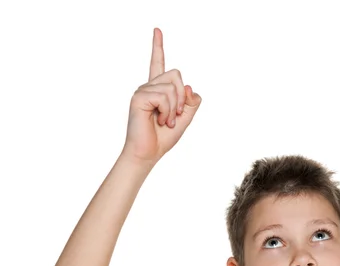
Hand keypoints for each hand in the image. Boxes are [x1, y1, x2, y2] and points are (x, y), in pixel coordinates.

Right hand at [123, 28, 201, 163]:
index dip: (157, 46)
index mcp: (158, 90)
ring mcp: (142, 90)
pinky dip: (168, 111)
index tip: (157, 30)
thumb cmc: (163, 137)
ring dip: (175, 108)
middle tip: (175, 116)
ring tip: (165, 121)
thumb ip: (191, 102)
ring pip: (173, 86)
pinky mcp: (139, 97)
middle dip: (182, 97)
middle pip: (176, 74)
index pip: (158, 64)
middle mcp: (148, 86)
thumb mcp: (185, 117)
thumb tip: (189, 87)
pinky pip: (164, 96)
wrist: (148, 153)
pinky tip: (159, 120)